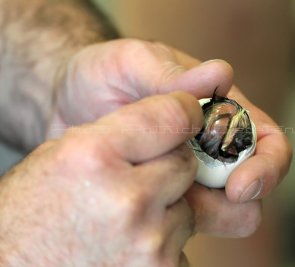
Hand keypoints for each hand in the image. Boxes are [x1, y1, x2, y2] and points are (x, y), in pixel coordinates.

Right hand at [0, 92, 200, 266]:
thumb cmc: (29, 217)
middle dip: (169, 166)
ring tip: (126, 218)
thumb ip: (118, 135)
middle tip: (141, 178)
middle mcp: (127, 199)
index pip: (171, 117)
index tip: (187, 115)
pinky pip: (181, 243)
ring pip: (186, 207)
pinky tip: (130, 244)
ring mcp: (148, 242)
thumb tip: (172, 122)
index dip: (183, 112)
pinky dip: (163, 242)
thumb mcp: (61, 156)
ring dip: (166, 209)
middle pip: (184, 163)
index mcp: (94, 157)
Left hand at [49, 39, 291, 236]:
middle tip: (197, 200)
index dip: (267, 167)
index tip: (239, 186)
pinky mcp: (166, 200)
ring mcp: (191, 178)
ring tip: (160, 201)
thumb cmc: (104, 76)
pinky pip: (182, 224)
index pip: (267, 143)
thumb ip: (171, 73)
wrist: (67, 105)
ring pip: (223, 213)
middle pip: (252, 187)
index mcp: (222, 112)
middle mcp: (214, 148)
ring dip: (203, 215)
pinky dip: (172, 225)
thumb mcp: (130, 62)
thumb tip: (221, 75)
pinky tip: (142, 212)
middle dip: (238, 201)